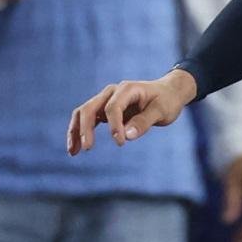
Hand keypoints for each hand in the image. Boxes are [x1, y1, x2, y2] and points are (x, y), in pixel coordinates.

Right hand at [66, 69, 197, 154]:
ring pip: (83, 113)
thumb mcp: (162, 111)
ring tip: (73, 152)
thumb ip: (144, 122)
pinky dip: (79, 132)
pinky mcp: (104, 109)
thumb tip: (127, 136)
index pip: (113, 107)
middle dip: (85, 128)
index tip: (120, 143)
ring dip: (76, 131)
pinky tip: (76, 148)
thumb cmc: (167, 101)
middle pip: (90, 108)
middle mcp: (112, 92)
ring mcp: (106, 99)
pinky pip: (87, 119)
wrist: (168, 93)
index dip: (114, 126)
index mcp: (127, 89)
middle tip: (88, 148)